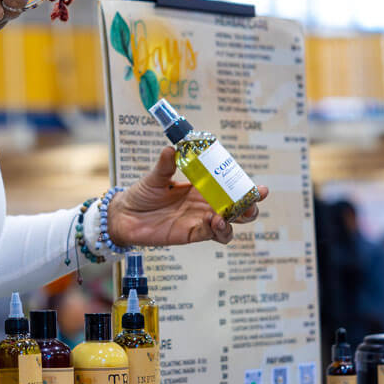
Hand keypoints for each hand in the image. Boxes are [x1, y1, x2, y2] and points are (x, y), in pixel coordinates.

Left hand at [107, 146, 267, 247]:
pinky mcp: (190, 235)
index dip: (246, 189)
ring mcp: (199, 221)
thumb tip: (171, 147)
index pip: (230, 188)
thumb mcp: (155, 176)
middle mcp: (205, 205)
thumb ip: (165, 164)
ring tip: (226, 216)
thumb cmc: (141, 193)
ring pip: (228, 225)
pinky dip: (217, 230)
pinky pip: (210, 235)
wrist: (124, 215)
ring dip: (234, 221)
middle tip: (252, 202)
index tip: (260, 188)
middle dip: (249, 207)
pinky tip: (214, 222)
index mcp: (201, 188)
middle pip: (236, 209)